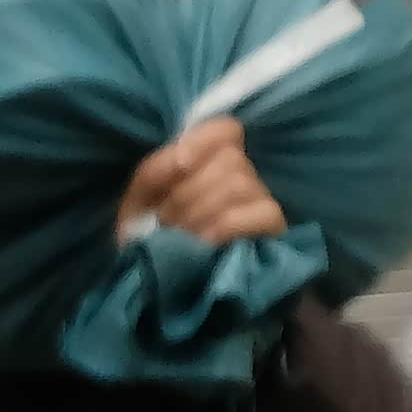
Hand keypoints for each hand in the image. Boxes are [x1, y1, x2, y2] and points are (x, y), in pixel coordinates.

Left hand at [121, 117, 286, 246]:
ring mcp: (260, 201)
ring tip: (181, 236)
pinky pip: (263, 213)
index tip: (179, 168)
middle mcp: (241, 175)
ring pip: (242, 185)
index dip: (203, 142)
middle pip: (231, 160)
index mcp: (207, 161)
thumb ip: (155, 171)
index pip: (226, 128)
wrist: (153, 283)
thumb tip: (182, 159)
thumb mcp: (139, 200)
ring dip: (201, 212)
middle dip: (188, 193)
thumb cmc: (148, 235)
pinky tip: (206, 243)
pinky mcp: (272, 230)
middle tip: (167, 222)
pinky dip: (228, 226)